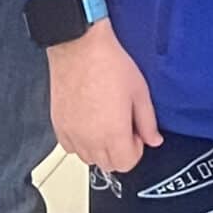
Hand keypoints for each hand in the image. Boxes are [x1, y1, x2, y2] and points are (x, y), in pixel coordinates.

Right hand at [48, 22, 162, 171]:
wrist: (79, 47)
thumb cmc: (110, 64)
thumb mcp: (139, 92)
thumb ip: (148, 122)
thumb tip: (154, 141)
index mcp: (113, 134)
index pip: (127, 164)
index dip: (136, 149)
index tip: (136, 132)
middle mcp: (89, 140)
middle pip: (108, 165)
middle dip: (120, 151)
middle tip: (123, 127)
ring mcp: (71, 134)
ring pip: (88, 159)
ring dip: (100, 149)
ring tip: (106, 124)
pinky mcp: (58, 126)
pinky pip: (70, 148)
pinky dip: (81, 142)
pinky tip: (88, 123)